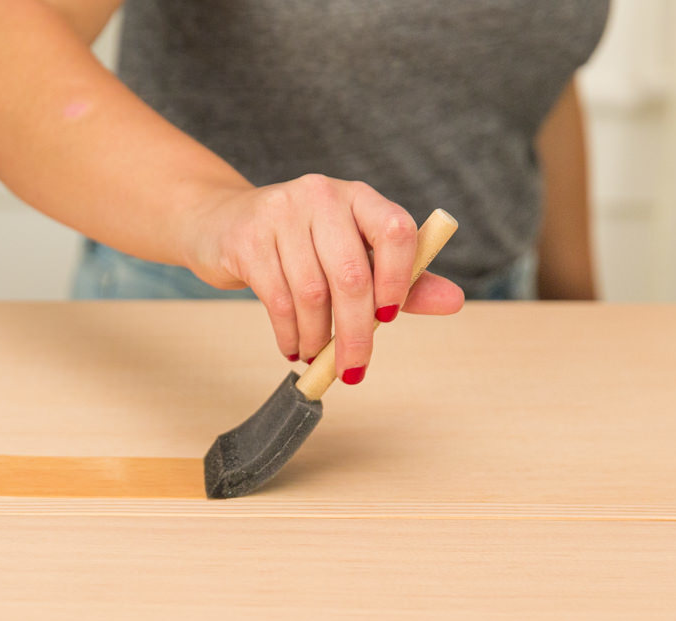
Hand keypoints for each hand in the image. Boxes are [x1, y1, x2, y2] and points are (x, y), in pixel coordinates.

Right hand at [183, 174, 464, 381]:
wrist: (220, 224)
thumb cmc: (298, 246)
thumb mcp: (352, 255)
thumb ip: (403, 281)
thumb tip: (454, 302)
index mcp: (359, 198)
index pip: (396, 230)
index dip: (399, 279)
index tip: (388, 320)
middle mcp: (322, 196)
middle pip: (352, 274)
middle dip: (356, 333)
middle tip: (354, 369)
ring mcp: (282, 213)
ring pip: (312, 293)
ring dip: (318, 338)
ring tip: (316, 357)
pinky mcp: (248, 238)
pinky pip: (277, 299)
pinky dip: (289, 333)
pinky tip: (292, 346)